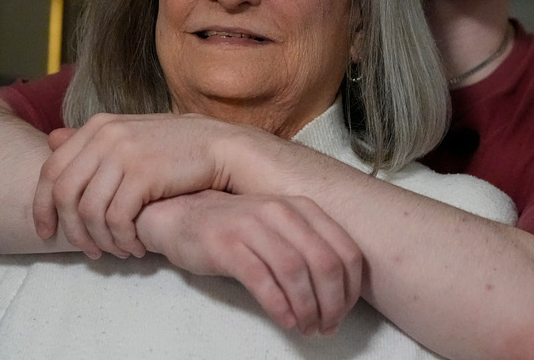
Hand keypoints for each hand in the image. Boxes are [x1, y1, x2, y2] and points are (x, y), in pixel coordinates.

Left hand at [32, 112, 257, 258]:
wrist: (220, 146)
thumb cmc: (175, 146)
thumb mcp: (129, 135)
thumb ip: (91, 141)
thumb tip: (51, 141)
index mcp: (98, 126)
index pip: (50, 171)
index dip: (42, 206)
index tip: (47, 232)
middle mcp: (106, 136)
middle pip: (64, 194)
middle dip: (72, 231)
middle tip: (89, 251)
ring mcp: (124, 153)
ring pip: (90, 212)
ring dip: (101, 241)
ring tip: (118, 252)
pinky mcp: (143, 174)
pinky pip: (117, 219)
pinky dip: (123, 240)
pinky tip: (136, 247)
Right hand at [137, 190, 361, 334]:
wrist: (182, 215)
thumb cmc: (236, 227)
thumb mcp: (281, 227)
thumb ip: (310, 248)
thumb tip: (339, 294)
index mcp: (301, 208)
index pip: (345, 250)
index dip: (351, 288)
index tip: (345, 311)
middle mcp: (280, 212)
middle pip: (324, 262)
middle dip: (333, 303)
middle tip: (327, 326)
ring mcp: (252, 226)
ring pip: (295, 271)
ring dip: (307, 307)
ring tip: (307, 327)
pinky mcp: (226, 245)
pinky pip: (261, 279)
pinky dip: (279, 305)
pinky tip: (286, 320)